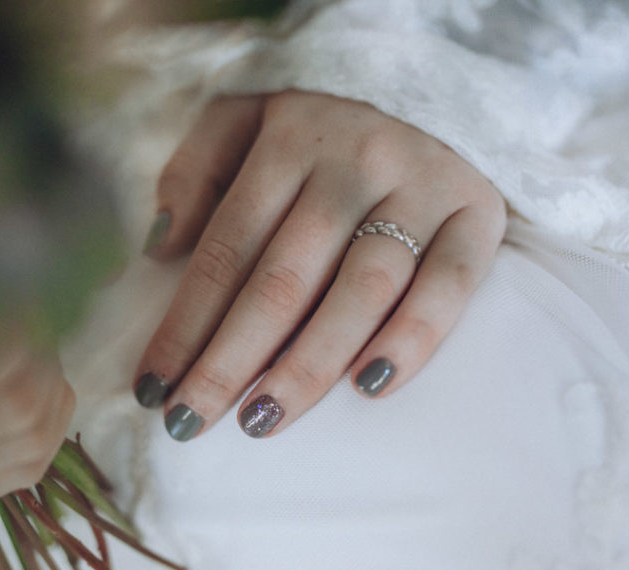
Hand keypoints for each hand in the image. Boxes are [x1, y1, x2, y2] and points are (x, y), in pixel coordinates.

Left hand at [134, 91, 505, 439]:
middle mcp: (355, 163)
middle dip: (229, 361)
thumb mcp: (242, 116)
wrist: (434, 88)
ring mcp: (421, 187)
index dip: (185, 322)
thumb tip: (160, 247)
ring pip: (361, 291)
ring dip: (309, 364)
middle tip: (189, 422)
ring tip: (262, 420)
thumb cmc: (318, 125)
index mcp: (289, 140)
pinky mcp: (477, 214)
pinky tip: (370, 388)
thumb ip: (194, 171)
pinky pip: (450, 285)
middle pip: (283, 280)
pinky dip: (413, 339)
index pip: (226, 248)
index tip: (151, 385)